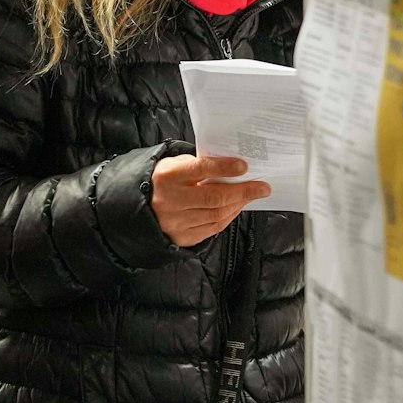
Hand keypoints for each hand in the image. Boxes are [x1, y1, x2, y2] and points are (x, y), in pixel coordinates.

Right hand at [150, 154, 270, 246]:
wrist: (139, 207)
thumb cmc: (163, 181)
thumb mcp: (174, 165)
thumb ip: (198, 165)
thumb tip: (231, 168)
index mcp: (167, 176)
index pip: (200, 169)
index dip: (223, 168)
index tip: (244, 166)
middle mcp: (169, 200)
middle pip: (213, 197)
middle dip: (242, 191)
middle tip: (263, 187)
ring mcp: (175, 222)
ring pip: (216, 215)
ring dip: (238, 204)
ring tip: (252, 195)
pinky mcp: (180, 237)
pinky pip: (212, 228)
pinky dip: (228, 217)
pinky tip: (236, 207)